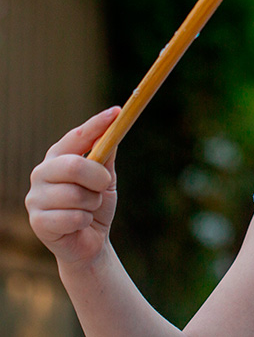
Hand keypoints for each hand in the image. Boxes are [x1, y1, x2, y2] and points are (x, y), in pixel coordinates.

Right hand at [25, 107, 120, 267]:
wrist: (90, 241)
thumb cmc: (95, 205)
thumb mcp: (105, 178)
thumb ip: (106, 155)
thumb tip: (114, 127)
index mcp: (58, 158)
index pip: (76, 137)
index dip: (96, 125)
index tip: (117, 112)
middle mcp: (41, 174)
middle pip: (73, 165)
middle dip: (97, 177)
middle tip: (104, 185)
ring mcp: (35, 198)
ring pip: (76, 195)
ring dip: (92, 203)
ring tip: (87, 209)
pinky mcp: (37, 221)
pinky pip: (73, 216)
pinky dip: (85, 220)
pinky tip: (79, 224)